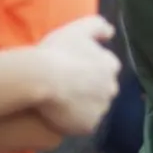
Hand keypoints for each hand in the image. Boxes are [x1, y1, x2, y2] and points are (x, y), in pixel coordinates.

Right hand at [35, 16, 121, 135]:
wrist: (41, 78)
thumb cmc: (60, 51)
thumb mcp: (80, 28)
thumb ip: (99, 26)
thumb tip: (111, 32)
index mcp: (111, 65)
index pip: (106, 67)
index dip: (90, 67)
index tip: (75, 67)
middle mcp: (111, 88)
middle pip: (102, 88)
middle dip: (91, 87)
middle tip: (69, 85)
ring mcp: (101, 109)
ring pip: (94, 107)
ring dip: (84, 104)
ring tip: (63, 100)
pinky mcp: (88, 126)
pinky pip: (84, 123)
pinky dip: (76, 120)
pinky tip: (62, 113)